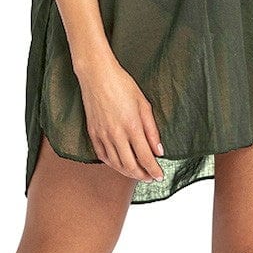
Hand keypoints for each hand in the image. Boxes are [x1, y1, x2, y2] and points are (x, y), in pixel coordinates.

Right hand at [75, 58, 165, 183]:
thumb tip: (158, 150)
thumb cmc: (122, 84)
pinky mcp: (93, 133)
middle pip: (130, 165)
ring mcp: (103, 135)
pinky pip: (102, 156)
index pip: (145, 157)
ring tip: (137, 173)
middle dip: (142, 175)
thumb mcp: (143, 103)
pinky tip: (119, 164)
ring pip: (116, 164)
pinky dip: (112, 164)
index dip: (154, 170)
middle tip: (150, 177)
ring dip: (128, 172)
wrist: (97, 75)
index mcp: (132, 125)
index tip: (159, 175)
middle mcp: (116, 134)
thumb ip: (152, 129)